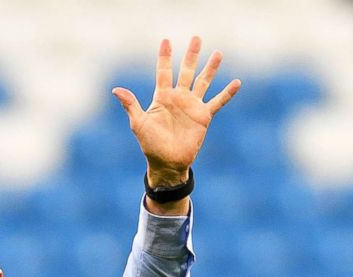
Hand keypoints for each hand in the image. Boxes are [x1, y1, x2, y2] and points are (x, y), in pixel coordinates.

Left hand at [112, 36, 240, 186]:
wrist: (167, 163)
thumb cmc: (150, 145)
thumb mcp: (139, 124)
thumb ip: (131, 105)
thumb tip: (116, 90)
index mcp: (162, 98)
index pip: (164, 72)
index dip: (164, 57)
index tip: (166, 41)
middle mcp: (178, 98)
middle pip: (186, 71)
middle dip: (191, 55)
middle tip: (196, 38)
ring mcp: (192, 106)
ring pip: (203, 81)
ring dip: (210, 68)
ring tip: (218, 53)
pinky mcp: (203, 117)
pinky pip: (217, 102)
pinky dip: (227, 93)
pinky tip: (237, 83)